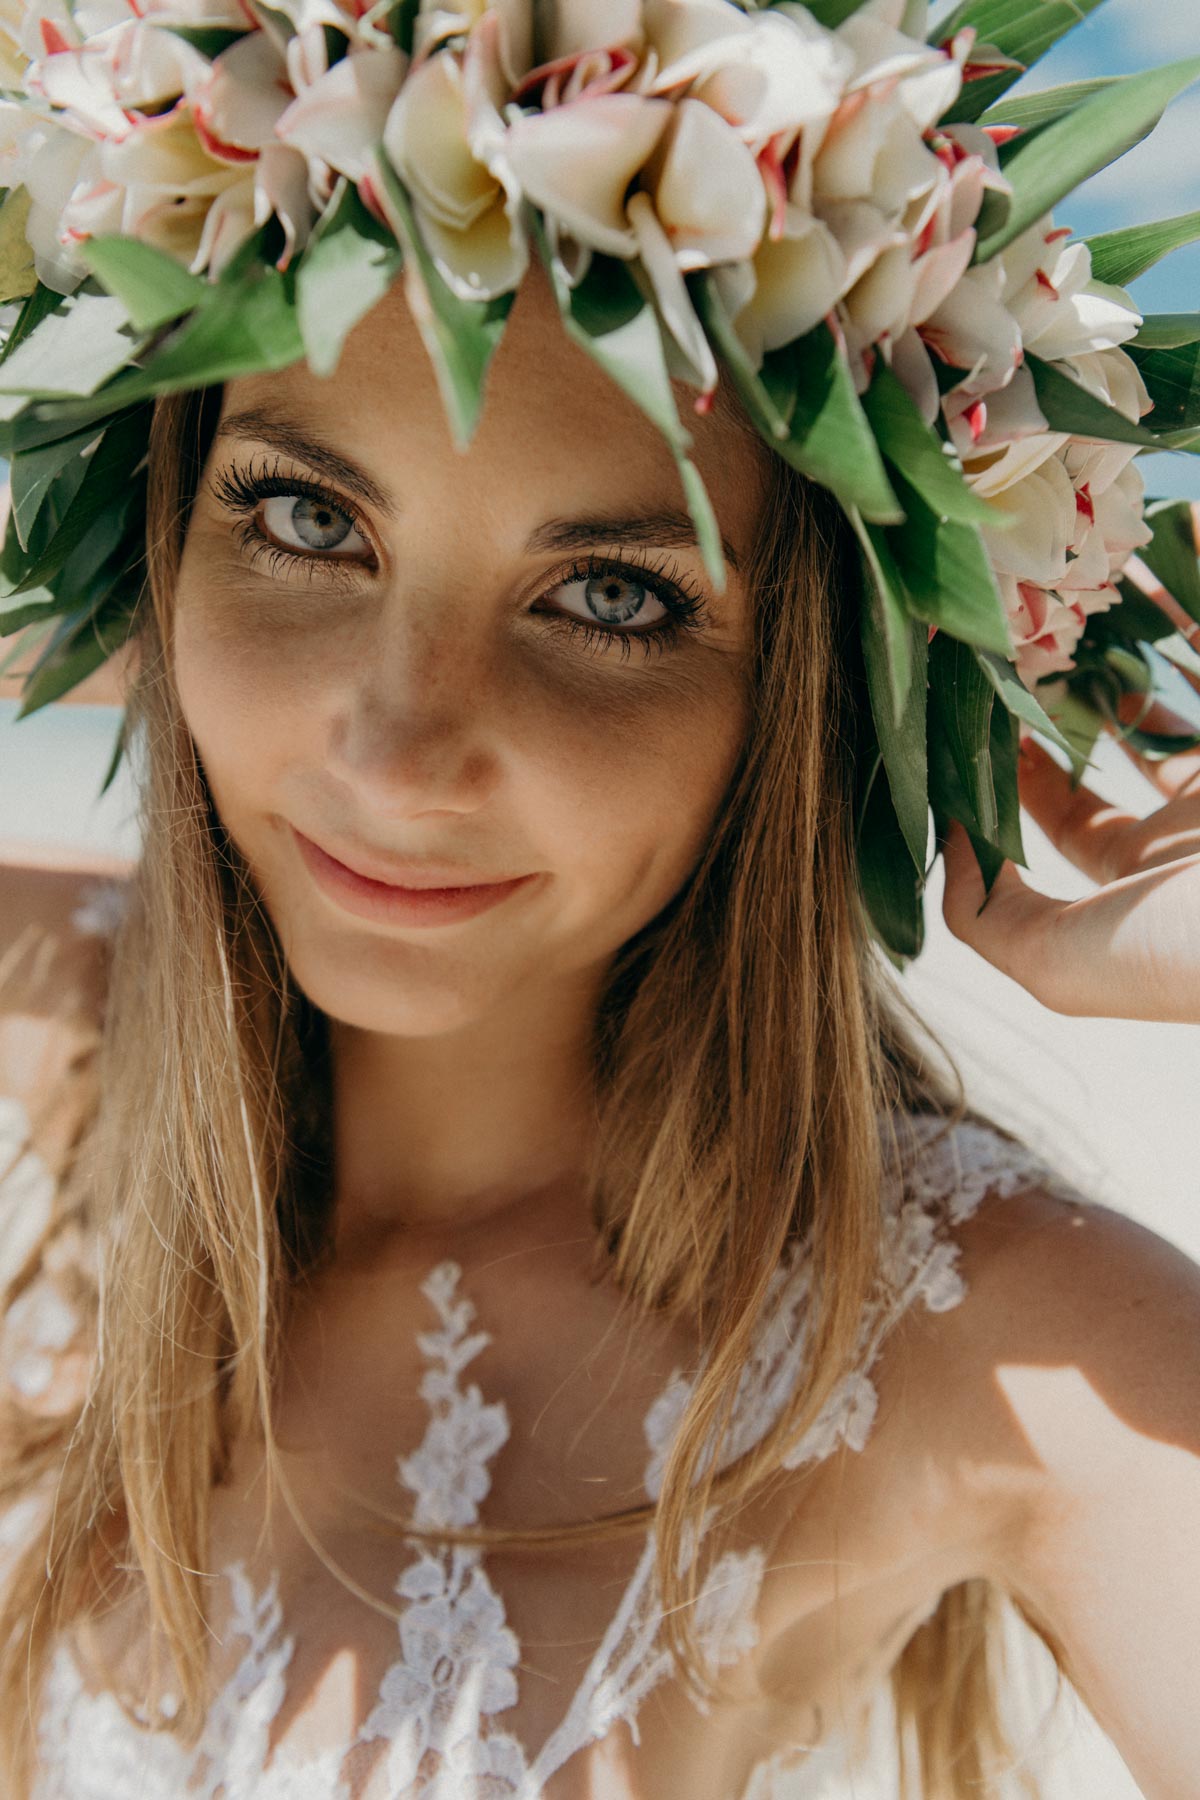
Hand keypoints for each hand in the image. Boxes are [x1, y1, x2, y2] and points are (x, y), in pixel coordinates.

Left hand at [940, 516, 1199, 1024]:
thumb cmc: (1189, 952)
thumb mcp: (1063, 966)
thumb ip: (987, 917)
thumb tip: (952, 839)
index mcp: (1151, 875)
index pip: (1072, 815)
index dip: (1019, 763)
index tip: (973, 704)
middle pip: (1135, 732)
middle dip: (1081, 678)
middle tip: (1026, 618)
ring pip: (1192, 671)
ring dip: (1146, 620)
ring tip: (1091, 562)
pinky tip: (1184, 516)